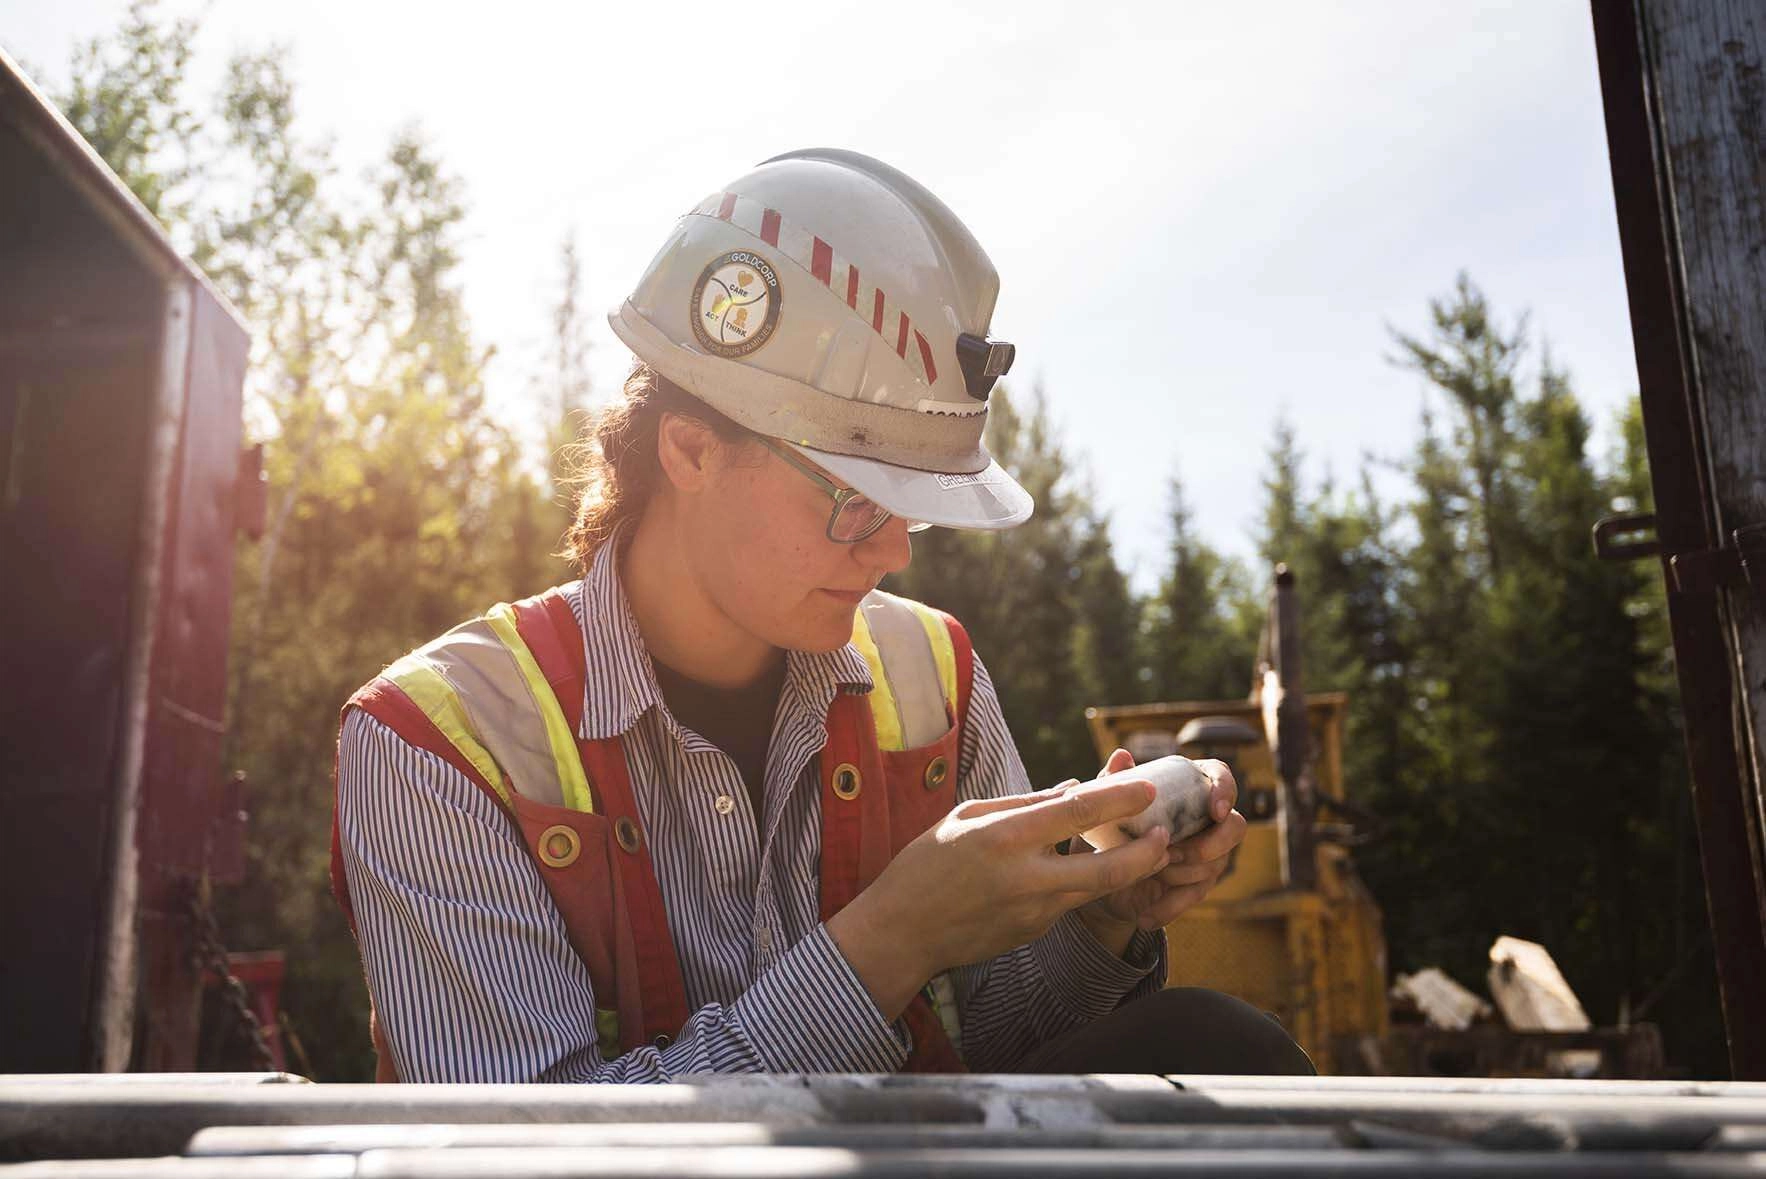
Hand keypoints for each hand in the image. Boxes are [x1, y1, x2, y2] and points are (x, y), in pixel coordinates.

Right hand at [826, 774, 1172, 1019]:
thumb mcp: (968, 817)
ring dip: (1125, 870)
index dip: (1119, 797)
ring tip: (1142, 848)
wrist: (902, 933)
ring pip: (1097, 889)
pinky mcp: (1034, 932)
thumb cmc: (926, 864)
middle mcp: (1026, 877)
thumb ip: (1025, 803)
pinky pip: (1068, 902)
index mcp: (1006, 838)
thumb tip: (1074, 789)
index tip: (1148, 785)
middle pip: (1107, 867)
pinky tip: (1075, 869)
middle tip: (1166, 833)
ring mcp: (1033, 912)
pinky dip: (1079, 884)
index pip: (1078, 813)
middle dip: (1146, 850)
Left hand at [1074, 749, 1247, 952]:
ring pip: (1214, 865)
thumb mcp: (1106, 807)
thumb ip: (1114, 782)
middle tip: (1173, 854)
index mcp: (1188, 788)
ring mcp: (1207, 854)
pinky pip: (1194, 896)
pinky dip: (1169, 906)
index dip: (1225, 791)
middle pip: (1235, 827)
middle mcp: (1206, 820)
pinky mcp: (1197, 885)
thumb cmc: (1108, 827)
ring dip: (1180, 874)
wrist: (1099, 876)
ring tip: (1145, 877)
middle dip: (1209, 845)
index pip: (1220, 777)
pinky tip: (1145, 915)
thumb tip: (1121, 756)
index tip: (1215, 810)